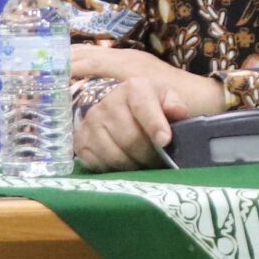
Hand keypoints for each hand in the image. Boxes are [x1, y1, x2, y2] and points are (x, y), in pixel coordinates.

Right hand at [70, 48, 224, 171]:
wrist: (120, 110)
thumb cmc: (150, 107)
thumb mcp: (166, 100)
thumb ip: (175, 105)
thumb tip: (177, 112)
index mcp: (133, 88)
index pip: (142, 106)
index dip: (154, 125)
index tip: (165, 141)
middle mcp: (108, 102)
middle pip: (130, 138)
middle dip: (149, 155)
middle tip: (159, 161)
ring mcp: (91, 123)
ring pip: (115, 156)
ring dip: (134, 165)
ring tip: (143, 163)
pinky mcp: (80, 142)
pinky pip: (100, 165)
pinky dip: (116, 169)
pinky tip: (125, 163)